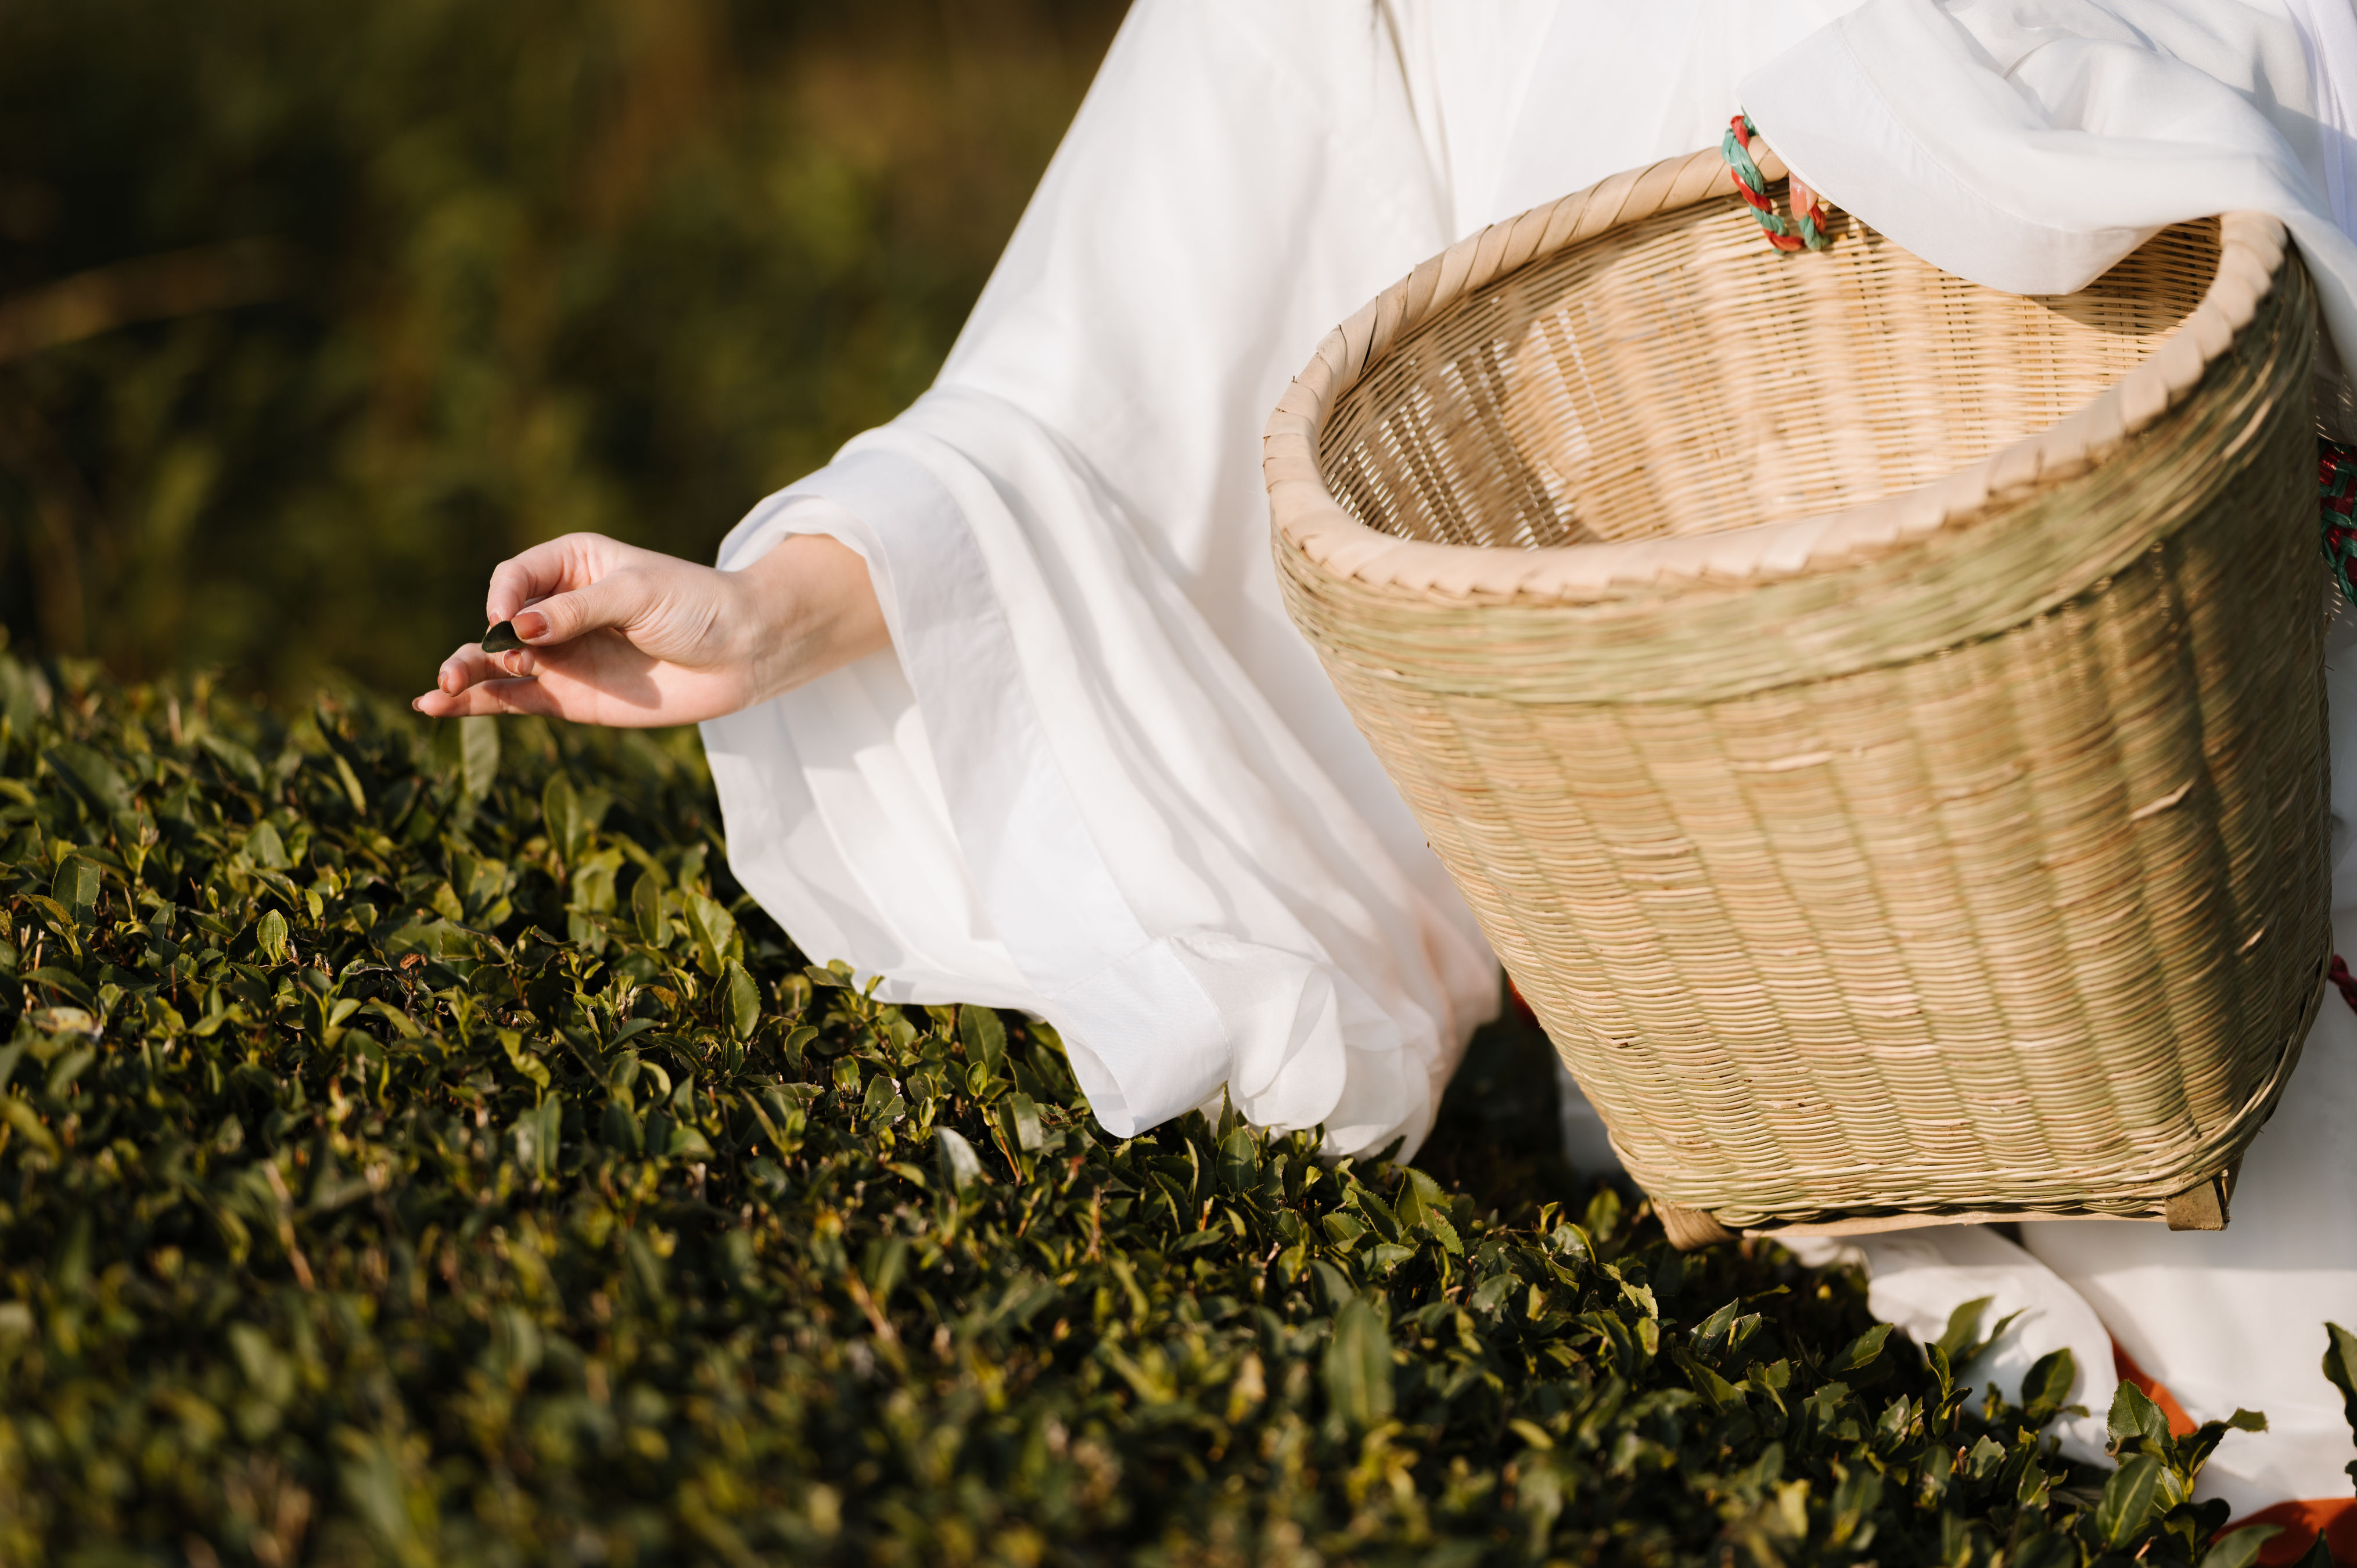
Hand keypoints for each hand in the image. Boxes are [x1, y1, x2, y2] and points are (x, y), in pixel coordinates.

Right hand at [412, 532, 887, 726]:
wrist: (746, 651)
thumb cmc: (699, 605)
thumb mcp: (639, 594)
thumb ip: (578, 611)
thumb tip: (517, 627)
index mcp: (573, 564)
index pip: (516, 577)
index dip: (505, 598)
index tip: (512, 619)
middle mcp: (558, 609)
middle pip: (499, 624)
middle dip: (478, 645)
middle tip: (460, 670)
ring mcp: (563, 655)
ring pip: (499, 665)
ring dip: (468, 675)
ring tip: (439, 691)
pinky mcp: (571, 696)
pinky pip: (516, 699)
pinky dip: (481, 703)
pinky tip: (441, 707)